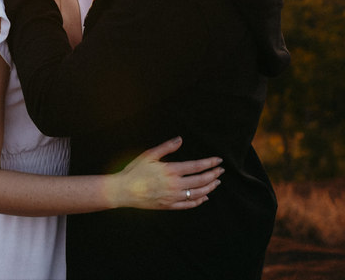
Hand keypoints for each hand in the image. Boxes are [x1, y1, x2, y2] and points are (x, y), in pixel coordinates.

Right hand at [106, 137, 222, 210]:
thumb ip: (166, 147)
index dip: (209, 163)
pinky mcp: (168, 206)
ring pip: (197, 194)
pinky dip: (198, 202)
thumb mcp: (149, 155)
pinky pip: (188, 205)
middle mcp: (175, 185)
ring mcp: (173, 197)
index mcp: (171, 170)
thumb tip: (180, 139)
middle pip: (200, 181)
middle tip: (221, 171)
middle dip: (213, 175)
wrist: (123, 191)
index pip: (196, 167)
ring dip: (209, 188)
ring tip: (216, 183)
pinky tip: (204, 198)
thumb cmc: (134, 171)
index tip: (218, 161)